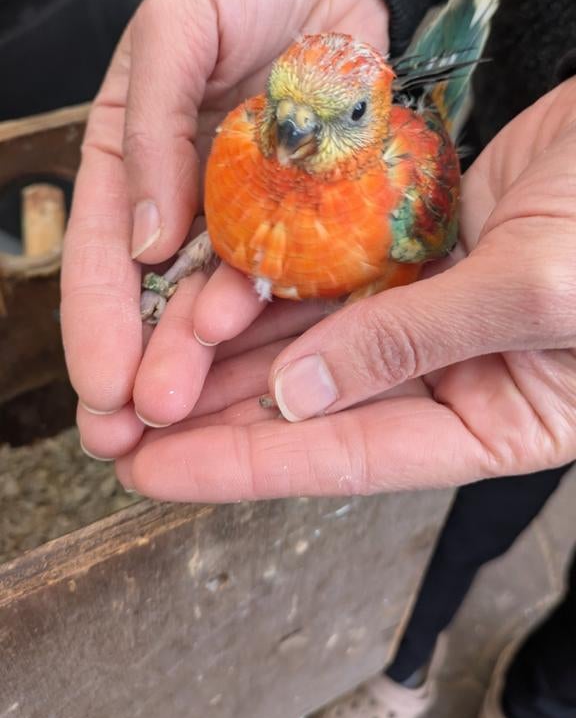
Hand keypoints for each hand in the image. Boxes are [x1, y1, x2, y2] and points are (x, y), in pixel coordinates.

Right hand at [60, 0, 387, 459]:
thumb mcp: (174, 30)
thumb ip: (153, 128)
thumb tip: (139, 239)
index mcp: (131, 150)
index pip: (99, 247)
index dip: (93, 319)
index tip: (97, 388)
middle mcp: (184, 191)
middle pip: (155, 291)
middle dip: (142, 362)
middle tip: (131, 434)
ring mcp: (249, 203)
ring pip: (220, 292)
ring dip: (201, 356)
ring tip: (189, 409)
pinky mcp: (312, 203)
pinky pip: (293, 264)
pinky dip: (276, 310)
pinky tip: (261, 357)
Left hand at [114, 78, 575, 500]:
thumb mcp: (533, 291)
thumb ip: (414, 346)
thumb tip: (303, 397)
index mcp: (497, 417)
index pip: (348, 456)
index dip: (244, 465)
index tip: (155, 471)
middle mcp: (457, 372)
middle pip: (314, 405)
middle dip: (215, 412)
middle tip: (123, 420)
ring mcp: (435, 308)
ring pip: (312, 338)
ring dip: (230, 348)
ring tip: (146, 362)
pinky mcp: (420, 246)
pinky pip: (331, 271)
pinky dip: (274, 280)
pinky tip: (210, 289)